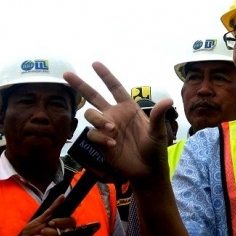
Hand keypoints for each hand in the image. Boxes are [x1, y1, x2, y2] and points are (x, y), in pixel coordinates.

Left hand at [19, 196, 76, 235]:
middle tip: (41, 231)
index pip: (71, 223)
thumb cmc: (33, 228)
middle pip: (60, 234)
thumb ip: (54, 207)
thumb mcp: (43, 217)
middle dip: (47, 232)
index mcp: (63, 227)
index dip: (61, 222)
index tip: (51, 222)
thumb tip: (63, 196)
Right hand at [64, 62, 170, 181]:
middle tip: (67, 74)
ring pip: (91, 115)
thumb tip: (168, 100)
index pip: (115, 88)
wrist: (147, 171)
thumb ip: (158, 116)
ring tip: (113, 130)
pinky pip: (92, 134)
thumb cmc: (155, 149)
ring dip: (99, 120)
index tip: (95, 64)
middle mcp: (115, 114)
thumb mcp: (158, 132)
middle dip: (80, 84)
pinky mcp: (101, 141)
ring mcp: (106, 127)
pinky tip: (113, 144)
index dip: (105, 75)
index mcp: (128, 108)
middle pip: (93, 96)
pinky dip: (101, 137)